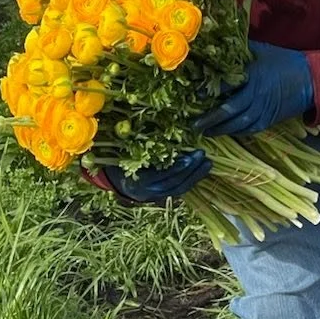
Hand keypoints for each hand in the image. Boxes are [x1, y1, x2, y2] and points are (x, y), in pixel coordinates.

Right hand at [81, 150, 210, 204]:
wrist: (112, 179)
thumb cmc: (116, 158)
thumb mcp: (122, 150)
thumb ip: (135, 142)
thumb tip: (150, 122)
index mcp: (136, 181)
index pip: (161, 176)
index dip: (177, 167)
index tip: (190, 156)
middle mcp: (147, 192)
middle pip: (174, 183)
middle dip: (191, 171)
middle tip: (203, 156)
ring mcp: (154, 196)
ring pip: (178, 188)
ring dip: (195, 176)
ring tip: (207, 163)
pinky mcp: (161, 195)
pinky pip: (178, 189)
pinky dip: (191, 180)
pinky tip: (200, 170)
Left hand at [195, 40, 312, 136]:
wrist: (309, 79)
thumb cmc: (283, 61)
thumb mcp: (261, 50)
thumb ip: (240, 50)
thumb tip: (218, 44)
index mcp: (253, 76)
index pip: (227, 85)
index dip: (211, 90)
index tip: (196, 94)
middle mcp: (257, 95)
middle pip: (230, 110)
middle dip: (211, 119)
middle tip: (195, 125)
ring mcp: (263, 110)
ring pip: (239, 124)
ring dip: (221, 129)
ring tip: (206, 132)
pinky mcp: (269, 120)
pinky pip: (249, 129)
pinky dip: (236, 132)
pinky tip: (224, 132)